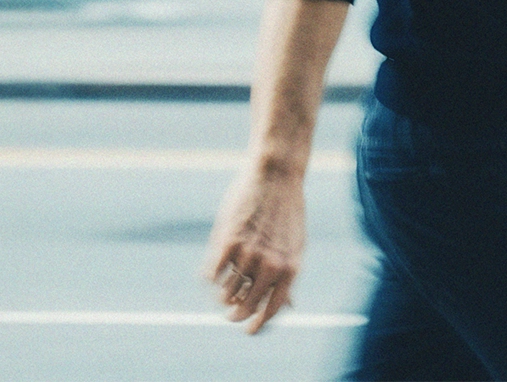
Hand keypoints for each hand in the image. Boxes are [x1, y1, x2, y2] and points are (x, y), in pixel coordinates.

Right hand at [204, 168, 305, 333]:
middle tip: (230, 314)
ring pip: (224, 294)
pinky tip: (217, 266)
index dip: (258, 325)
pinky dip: (212, 276)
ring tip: (227, 282)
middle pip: (243, 308)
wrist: (277, 175)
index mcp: (290, 268)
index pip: (272, 310)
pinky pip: (211, 275)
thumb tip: (288, 307)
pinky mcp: (226, 242)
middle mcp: (270, 265)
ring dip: (222, 294)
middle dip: (235, 315)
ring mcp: (248, 254)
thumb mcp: (295, 246)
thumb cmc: (287, 211)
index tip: (248, 330)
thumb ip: (288, 277)